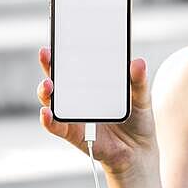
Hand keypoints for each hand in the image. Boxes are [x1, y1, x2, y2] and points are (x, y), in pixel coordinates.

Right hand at [37, 46, 158, 177]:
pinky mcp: (73, 134)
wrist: (138, 151)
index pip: (75, 62)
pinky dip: (49, 120)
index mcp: (93, 83)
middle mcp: (78, 96)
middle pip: (58, 77)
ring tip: (48, 85)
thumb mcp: (141, 98)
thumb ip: (138, 82)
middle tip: (46, 54)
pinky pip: (56, 126)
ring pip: (52, 100)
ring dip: (46, 92)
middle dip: (49, 65)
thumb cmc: (137, 120)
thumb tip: (137, 62)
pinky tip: (47, 112)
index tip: (60, 36)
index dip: (65, 50)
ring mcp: (73, 114)